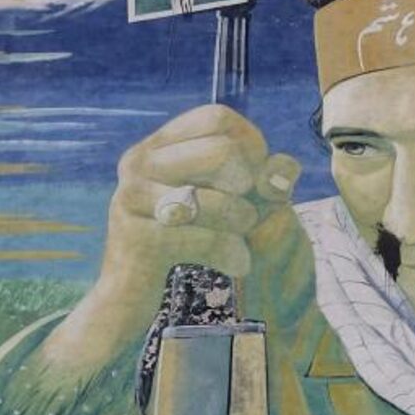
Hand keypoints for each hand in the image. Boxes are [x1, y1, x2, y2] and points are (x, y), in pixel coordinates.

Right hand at [99, 105, 300, 304]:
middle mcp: (138, 162)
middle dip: (248, 186)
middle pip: (221, 151)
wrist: (128, 296)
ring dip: (242, 222)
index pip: (217, 118)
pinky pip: (204, 239)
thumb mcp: (226, 204)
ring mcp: (132, 198)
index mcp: (157, 145)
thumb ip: (260, 181)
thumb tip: (286, 170)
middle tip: (247, 214)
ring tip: (243, 241)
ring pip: (215, 199)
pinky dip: (231, 253)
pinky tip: (238, 264)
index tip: (253, 180)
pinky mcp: (136, 239)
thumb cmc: (183, 244)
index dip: (251, 146)